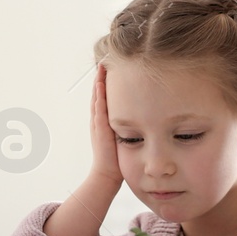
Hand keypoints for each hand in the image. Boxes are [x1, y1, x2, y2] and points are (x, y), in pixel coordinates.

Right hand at [86, 63, 122, 184]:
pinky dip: (99, 96)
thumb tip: (140, 117)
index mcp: (103, 120)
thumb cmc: (117, 157)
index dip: (105, 83)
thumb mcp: (123, 136)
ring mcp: (97, 123)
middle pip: (98, 93)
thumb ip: (126, 126)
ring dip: (99, 83)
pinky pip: (99, 109)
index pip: (103, 97)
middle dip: (101, 78)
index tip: (109, 69)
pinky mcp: (100, 128)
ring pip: (97, 98)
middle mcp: (98, 119)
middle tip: (104, 62)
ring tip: (101, 68)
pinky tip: (101, 85)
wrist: (107, 173)